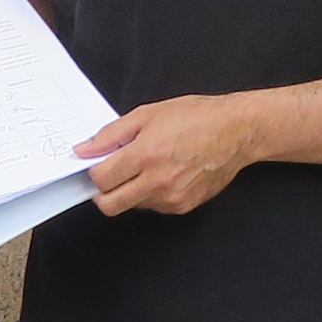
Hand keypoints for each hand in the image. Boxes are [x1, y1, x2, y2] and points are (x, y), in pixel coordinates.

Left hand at [76, 92, 263, 216]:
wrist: (236, 131)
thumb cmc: (197, 118)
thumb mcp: (147, 114)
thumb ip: (111, 135)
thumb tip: (85, 150)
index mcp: (145, 155)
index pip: (100, 179)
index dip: (93, 171)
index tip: (96, 164)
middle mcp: (157, 181)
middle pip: (110, 204)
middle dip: (103, 192)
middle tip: (110, 175)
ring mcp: (171, 198)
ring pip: (131, 206)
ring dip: (129, 191)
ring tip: (146, 167)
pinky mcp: (183, 206)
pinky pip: (153, 207)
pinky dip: (150, 194)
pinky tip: (162, 174)